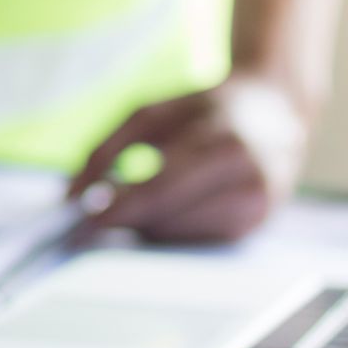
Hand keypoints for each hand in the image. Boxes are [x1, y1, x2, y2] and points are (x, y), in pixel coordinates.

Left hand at [66, 74, 310, 242]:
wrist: (276, 108)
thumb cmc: (204, 108)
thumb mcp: (151, 112)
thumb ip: (106, 148)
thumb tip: (71, 194)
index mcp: (223, 141)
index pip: (160, 189)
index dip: (118, 209)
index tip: (82, 221)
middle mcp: (249, 178)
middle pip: (169, 218)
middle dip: (126, 221)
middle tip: (91, 220)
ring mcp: (258, 206)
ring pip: (181, 235)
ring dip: (147, 226)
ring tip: (131, 206)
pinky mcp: (257, 224)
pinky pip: (198, 240)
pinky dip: (171, 229)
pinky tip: (164, 211)